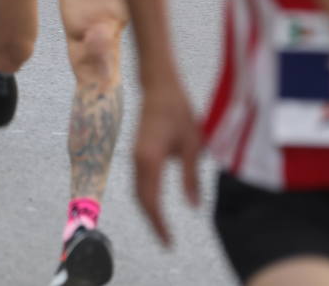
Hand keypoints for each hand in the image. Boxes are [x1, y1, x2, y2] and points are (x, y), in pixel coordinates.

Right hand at [133, 83, 202, 246]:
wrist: (160, 86)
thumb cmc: (179, 112)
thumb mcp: (193, 145)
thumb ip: (191, 177)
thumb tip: (193, 206)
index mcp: (150, 159)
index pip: (150, 199)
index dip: (158, 223)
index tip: (169, 241)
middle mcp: (137, 159)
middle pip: (140, 198)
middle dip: (151, 221)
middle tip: (166, 240)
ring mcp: (134, 155)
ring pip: (137, 190)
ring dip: (148, 209)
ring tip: (162, 226)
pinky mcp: (137, 151)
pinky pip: (138, 180)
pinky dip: (146, 196)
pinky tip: (157, 203)